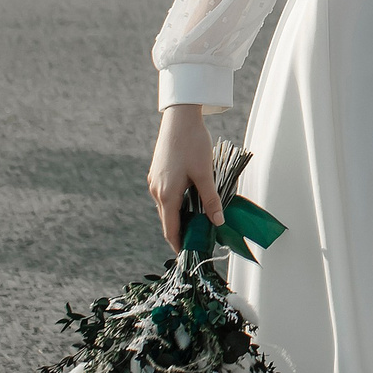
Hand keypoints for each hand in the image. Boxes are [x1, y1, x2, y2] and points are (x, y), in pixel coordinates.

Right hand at [146, 103, 224, 251]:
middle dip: (180, 232)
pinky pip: (165, 195)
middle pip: (167, 220)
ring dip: (179, 216)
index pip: (170, 229)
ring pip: (166, 207)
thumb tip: (217, 222)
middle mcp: (156, 190)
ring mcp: (154, 181)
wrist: (179, 118)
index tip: (188, 254)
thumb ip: (211, 200)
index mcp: (166, 194)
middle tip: (197, 241)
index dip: (179, 244)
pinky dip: (176, 203)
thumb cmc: (192, 144)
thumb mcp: (205, 174)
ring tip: (196, 223)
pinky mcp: (157, 172)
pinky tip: (189, 200)